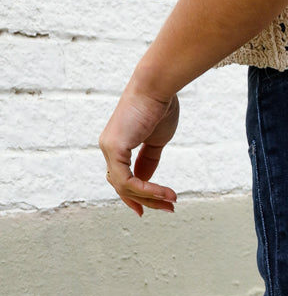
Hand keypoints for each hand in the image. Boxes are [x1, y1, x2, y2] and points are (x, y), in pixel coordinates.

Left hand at [100, 82, 179, 216]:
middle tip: (169, 208)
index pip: (122, 179)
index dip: (135, 197)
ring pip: (124, 187)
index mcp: (118, 145)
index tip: (151, 209)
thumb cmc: (160, 106)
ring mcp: (109, 148)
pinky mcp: (114, 147)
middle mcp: (109, 148)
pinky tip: (163, 193)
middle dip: (147, 201)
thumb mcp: (156, 140)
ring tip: (171, 200)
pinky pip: (127, 180)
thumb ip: (149, 159)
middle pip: (123, 187)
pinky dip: (147, 190)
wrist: (158, 86)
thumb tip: (145, 181)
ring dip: (150, 197)